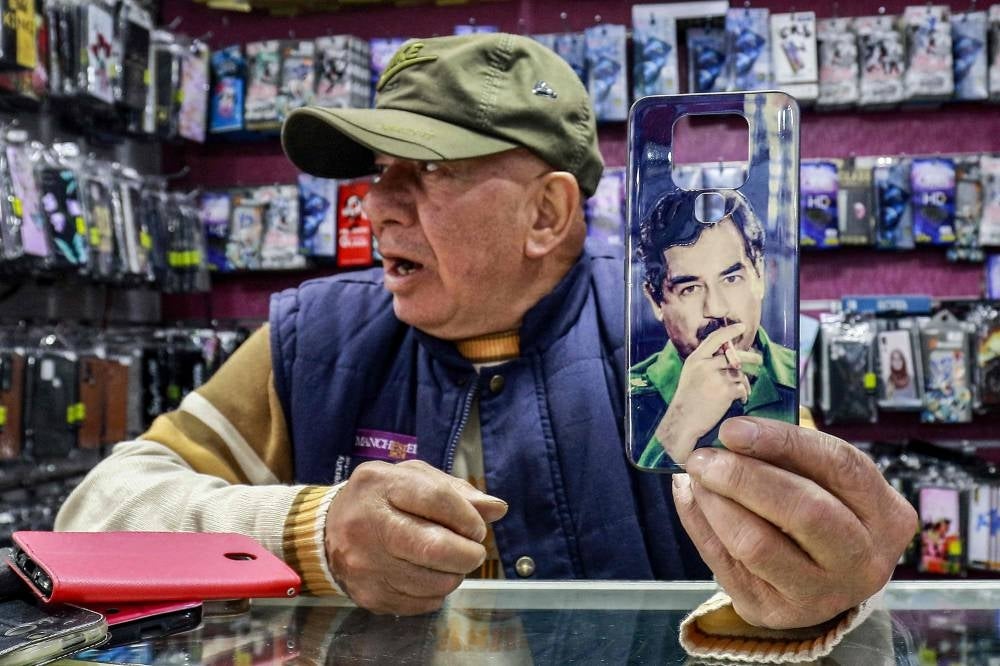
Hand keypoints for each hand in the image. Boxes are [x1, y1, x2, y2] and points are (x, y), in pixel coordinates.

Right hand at [324, 459, 507, 614]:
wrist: (326, 532)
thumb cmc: (382, 499)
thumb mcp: (414, 480)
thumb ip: (457, 491)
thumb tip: (497, 509)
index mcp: (380, 485)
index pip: (436, 500)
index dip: (467, 517)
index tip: (477, 527)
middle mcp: (367, 524)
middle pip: (434, 547)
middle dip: (468, 553)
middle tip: (473, 551)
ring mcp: (365, 564)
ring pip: (433, 581)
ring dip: (455, 574)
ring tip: (451, 562)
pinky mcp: (368, 595)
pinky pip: (421, 602)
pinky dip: (436, 591)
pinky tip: (429, 575)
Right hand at [655, 323, 760, 462]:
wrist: (683, 422)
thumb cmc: (687, 400)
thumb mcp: (691, 374)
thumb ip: (706, 363)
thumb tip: (731, 357)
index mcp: (695, 359)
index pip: (715, 338)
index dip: (730, 331)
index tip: (741, 326)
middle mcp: (705, 365)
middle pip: (734, 356)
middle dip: (749, 357)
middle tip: (758, 360)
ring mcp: (715, 377)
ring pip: (739, 374)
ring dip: (743, 383)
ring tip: (741, 391)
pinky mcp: (725, 391)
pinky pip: (742, 388)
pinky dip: (743, 395)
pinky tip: (739, 400)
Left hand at [673, 417, 916, 628]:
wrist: (821, 582)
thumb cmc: (822, 511)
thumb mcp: (825, 480)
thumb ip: (789, 453)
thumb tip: (729, 431)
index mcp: (886, 515)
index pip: (840, 466)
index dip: (783, 441)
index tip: (733, 428)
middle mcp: (862, 561)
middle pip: (803, 512)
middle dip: (744, 478)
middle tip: (703, 457)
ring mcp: (820, 594)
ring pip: (757, 544)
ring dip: (715, 503)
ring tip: (696, 476)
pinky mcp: (774, 612)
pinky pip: (724, 564)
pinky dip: (699, 523)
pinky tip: (691, 498)